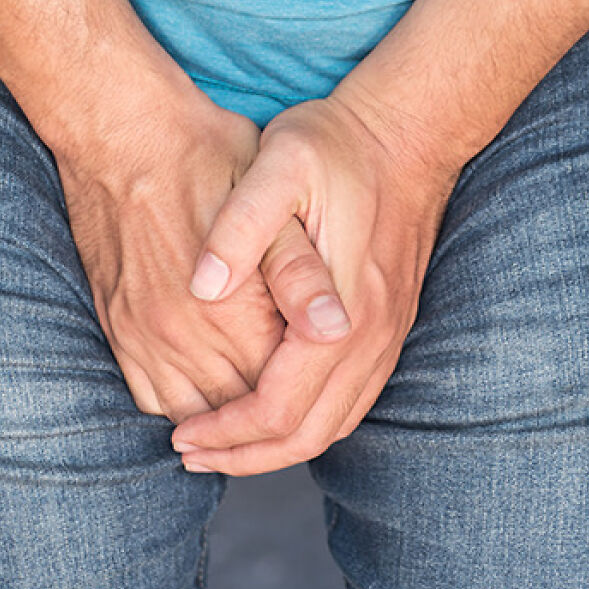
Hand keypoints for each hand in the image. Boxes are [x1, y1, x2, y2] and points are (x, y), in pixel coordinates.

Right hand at [46, 83, 349, 424]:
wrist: (124, 133)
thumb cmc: (209, 157)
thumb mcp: (274, 200)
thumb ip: (302, 272)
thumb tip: (335, 328)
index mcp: (228, 312)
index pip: (278, 391)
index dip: (308, 396)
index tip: (330, 383)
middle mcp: (180, 337)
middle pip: (238, 411)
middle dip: (272, 422)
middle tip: (306, 407)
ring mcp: (143, 337)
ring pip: (194, 416)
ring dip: (228, 423)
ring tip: (260, 414)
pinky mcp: (118, 329)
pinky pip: (151, 398)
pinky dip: (184, 408)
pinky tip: (210, 394)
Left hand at [171, 90, 465, 474]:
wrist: (408, 133)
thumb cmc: (336, 146)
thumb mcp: (280, 163)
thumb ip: (241, 226)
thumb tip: (204, 289)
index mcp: (342, 309)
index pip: (279, 406)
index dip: (225, 431)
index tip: (180, 434)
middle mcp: (371, 336)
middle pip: (308, 433)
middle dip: (244, 455)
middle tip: (190, 453)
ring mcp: (386, 336)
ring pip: (334, 425)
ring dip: (275, 447)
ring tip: (222, 445)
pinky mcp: (387, 328)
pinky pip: (350, 402)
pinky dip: (306, 423)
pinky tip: (270, 412)